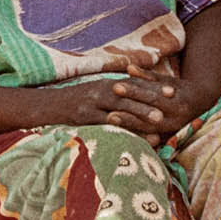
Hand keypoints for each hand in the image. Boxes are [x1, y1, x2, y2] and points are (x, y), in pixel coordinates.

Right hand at [43, 55, 191, 141]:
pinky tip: (134, 135)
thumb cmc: (74, 101)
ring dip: (141, 113)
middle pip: (131, 94)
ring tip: (159, 120)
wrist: (46, 106)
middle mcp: (101, 91)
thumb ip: (114, 93)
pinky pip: (106, 123)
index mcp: (106, 84)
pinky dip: (122, 128)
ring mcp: (92, 104)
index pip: (134, 84)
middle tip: (173, 102)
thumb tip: (135, 95)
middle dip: (153, 97)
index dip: (154, 88)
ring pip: (121, 108)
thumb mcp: (95, 92)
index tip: (172, 91)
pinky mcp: (84, 117)